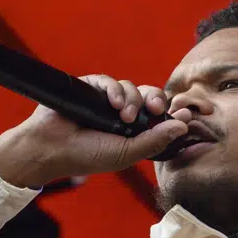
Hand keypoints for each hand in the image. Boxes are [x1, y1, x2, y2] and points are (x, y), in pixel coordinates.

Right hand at [0, 76, 189, 187]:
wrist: (52, 148)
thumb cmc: (88, 156)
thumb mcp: (126, 153)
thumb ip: (154, 141)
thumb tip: (183, 127)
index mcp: (133, 130)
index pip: (159, 117)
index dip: (172, 113)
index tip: (185, 114)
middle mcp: (122, 113)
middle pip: (149, 97)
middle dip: (157, 100)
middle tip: (157, 109)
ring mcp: (106, 100)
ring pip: (132, 88)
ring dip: (133, 100)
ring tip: (124, 116)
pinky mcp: (91, 88)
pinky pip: (110, 81)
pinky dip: (116, 90)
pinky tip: (114, 103)